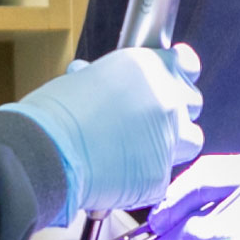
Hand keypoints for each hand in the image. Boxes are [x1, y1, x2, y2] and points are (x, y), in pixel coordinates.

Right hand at [0, 45, 203, 223]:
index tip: (169, 80)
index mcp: (150, 68)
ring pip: (190, 140)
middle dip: (174, 110)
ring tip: (139, 148)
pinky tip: (120, 173)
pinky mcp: (160, 175)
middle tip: (147, 119)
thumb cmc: (57, 110)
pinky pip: (162, 174)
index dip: (178, 73)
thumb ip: (118, 82)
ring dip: (171, 142)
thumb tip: (113, 87)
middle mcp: (167, 99)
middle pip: (192, 102)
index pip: (187, 64)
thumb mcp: (89, 77)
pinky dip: (145, 175)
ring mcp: (168, 139)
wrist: (47, 150)